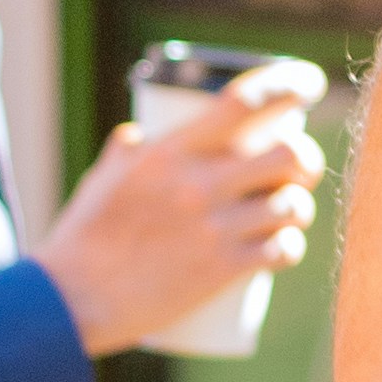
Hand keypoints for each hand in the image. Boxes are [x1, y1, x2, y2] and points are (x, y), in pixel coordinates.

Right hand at [43, 63, 324, 359]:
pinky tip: (284, 247)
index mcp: (171, 151)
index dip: (289, 83)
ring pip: (293, 204)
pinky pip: (282, 250)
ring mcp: (214, 228)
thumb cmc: (83, 237)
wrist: (73, 300)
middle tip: (297, 169)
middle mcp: (199, 183)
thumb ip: (124, 153)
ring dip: (299, 207)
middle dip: (305, 158)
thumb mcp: (103, 180)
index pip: (245, 100)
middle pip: (289, 154)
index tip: (309, 81)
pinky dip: (290, 247)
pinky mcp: (222, 270)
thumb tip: (136, 135)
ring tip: (287, 212)